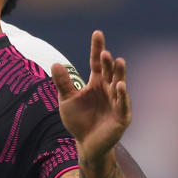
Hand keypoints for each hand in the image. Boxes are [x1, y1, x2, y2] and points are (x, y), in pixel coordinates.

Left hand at [52, 30, 130, 159]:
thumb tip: (55, 63)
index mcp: (96, 84)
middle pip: (108, 72)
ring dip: (118, 74)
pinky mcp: (121, 116)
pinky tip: (120, 85)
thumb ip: (63, 83)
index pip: (96, 63)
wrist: (86, 144)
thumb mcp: (66, 100)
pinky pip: (122, 104)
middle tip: (105, 52)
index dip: (97, 48)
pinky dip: (122, 95)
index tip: (97, 33)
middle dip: (107, 62)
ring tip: (118, 61)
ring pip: (118, 85)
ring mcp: (116, 102)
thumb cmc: (78, 120)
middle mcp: (108, 89)